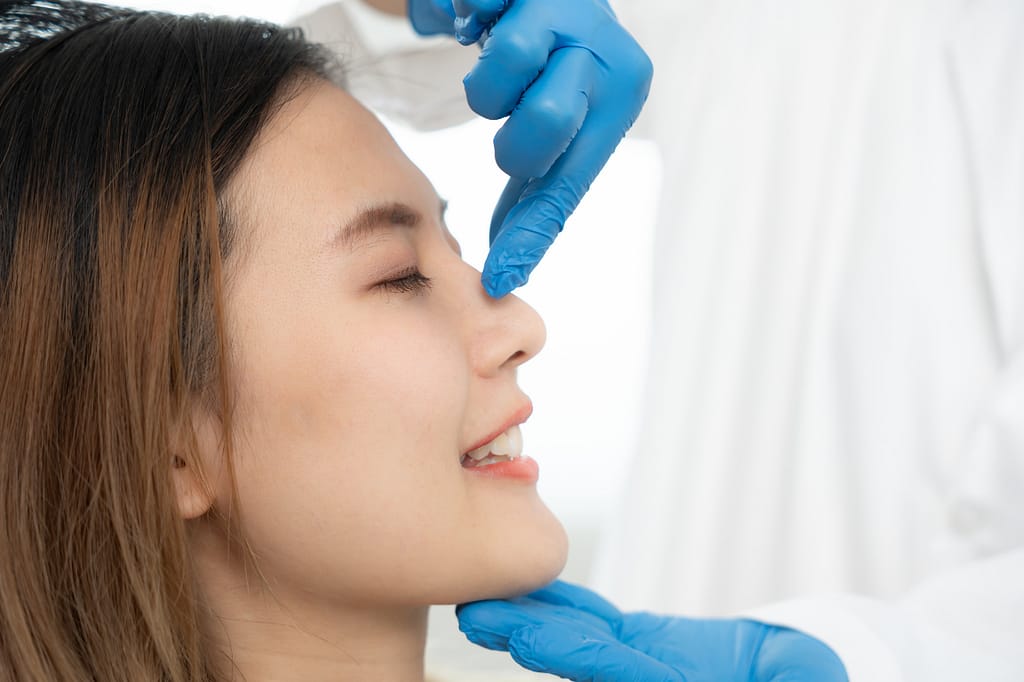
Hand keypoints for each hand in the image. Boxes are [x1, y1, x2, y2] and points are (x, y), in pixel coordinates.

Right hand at [408, 0, 652, 296]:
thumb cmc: (551, 66)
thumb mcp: (557, 126)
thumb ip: (535, 188)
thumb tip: (508, 269)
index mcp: (618, 96)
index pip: (570, 180)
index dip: (529, 233)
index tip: (498, 278)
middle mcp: (604, 47)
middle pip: (547, 123)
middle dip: (512, 136)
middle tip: (511, 122)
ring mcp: (566, 6)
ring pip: (505, 69)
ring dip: (486, 84)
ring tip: (497, 66)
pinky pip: (475, 9)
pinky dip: (463, 17)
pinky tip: (480, 17)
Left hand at [457, 580, 848, 681]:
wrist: (787, 679)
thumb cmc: (802, 680)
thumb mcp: (805, 678)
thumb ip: (796, 679)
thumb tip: (804, 680)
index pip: (619, 673)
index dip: (576, 655)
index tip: (529, 639)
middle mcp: (645, 680)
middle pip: (580, 660)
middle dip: (530, 638)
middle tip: (479, 617)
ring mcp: (635, 661)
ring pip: (576, 636)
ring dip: (528, 618)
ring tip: (480, 603)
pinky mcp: (635, 642)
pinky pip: (592, 621)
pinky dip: (560, 604)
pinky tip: (528, 591)